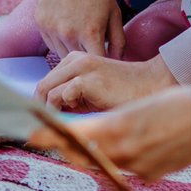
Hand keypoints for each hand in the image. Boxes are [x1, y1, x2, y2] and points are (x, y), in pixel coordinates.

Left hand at [31, 82, 190, 179]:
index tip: (31, 136)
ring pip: (107, 164)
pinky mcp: (153, 176)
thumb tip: (92, 135)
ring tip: (95, 142)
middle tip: (55, 141)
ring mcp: (140, 167)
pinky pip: (129, 170)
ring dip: (97, 154)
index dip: (52, 137)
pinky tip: (138, 145)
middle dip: (70, 149)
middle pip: (86, 156)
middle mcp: (125, 151)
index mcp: (119, 127)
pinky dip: (125, 160)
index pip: (75, 136)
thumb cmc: (177, 102)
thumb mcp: (136, 108)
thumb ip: (113, 124)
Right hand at [36, 0, 122, 56]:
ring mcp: (52, 29)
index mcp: (91, 32)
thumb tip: (117, 61)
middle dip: (88, 59)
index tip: (107, 61)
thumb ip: (118, 41)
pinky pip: (51, 44)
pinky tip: (68, 30)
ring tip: (81, 40)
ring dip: (73, 52)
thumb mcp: (114, 13)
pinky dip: (60, 43)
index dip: (104, 63)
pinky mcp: (40, 24)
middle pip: (79, 62)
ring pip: (63, 56)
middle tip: (94, 51)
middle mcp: (68, 33)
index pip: (98, 63)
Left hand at [37, 52, 177, 111]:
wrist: (151, 84)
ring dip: (53, 112)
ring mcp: (81, 68)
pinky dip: (65, 109)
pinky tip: (80, 116)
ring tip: (66, 124)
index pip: (45, 84)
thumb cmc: (122, 94)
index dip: (40, 105)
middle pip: (41, 87)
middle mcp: (74, 60)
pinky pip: (63, 95)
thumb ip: (68, 101)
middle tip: (47, 130)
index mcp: (72, 61)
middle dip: (41, 110)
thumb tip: (45, 117)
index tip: (40, 123)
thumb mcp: (89, 96)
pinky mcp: (88, 79)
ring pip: (48, 92)